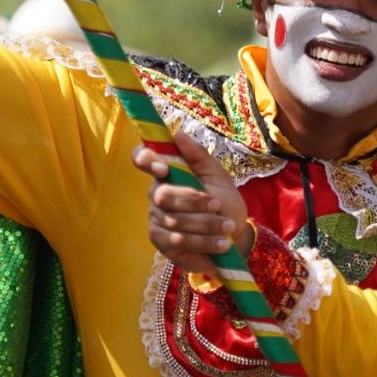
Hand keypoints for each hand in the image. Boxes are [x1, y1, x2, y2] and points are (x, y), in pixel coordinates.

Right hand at [135, 128, 250, 274]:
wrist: (235, 235)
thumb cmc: (225, 202)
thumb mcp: (218, 176)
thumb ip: (199, 156)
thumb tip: (177, 133)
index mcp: (167, 173)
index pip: (142, 159)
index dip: (146, 160)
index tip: (163, 169)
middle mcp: (157, 194)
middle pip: (163, 195)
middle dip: (194, 202)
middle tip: (218, 206)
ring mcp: (156, 218)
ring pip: (174, 220)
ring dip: (206, 224)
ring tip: (227, 227)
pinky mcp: (161, 241)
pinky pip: (176, 240)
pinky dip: (202, 241)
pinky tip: (220, 244)